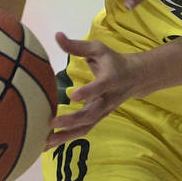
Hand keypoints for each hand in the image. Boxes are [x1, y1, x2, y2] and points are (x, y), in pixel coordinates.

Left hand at [44, 32, 145, 148]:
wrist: (135, 78)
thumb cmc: (113, 61)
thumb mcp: (98, 49)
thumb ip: (78, 46)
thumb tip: (57, 36)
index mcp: (110, 80)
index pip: (101, 87)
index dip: (89, 91)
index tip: (73, 94)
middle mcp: (108, 99)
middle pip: (92, 113)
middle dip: (73, 120)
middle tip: (52, 122)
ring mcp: (103, 112)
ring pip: (86, 127)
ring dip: (66, 135)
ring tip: (45, 142)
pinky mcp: (97, 119)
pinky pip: (82, 131)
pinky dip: (66, 139)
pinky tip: (47, 144)